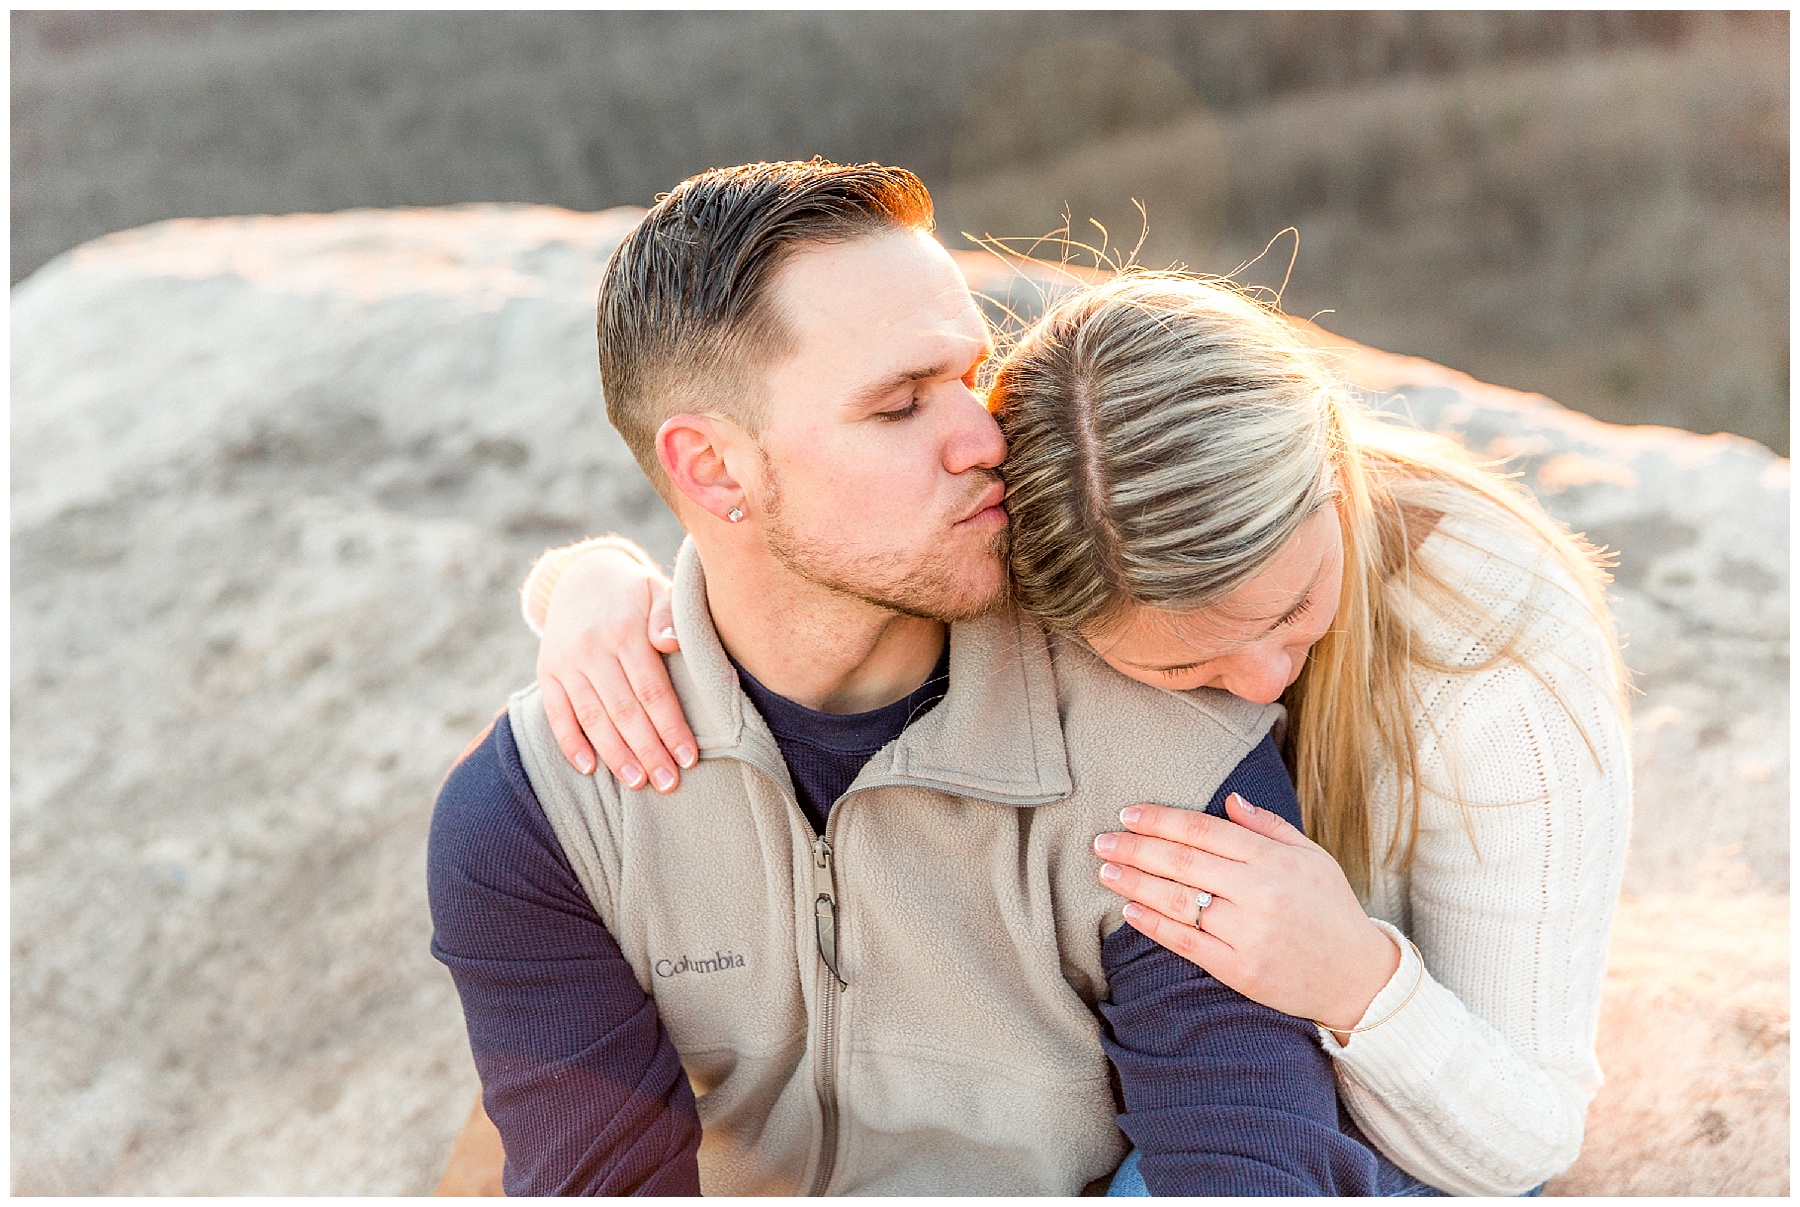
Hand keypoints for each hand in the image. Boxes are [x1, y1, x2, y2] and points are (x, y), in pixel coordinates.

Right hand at [537, 548, 695, 791]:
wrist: (581, 575)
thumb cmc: (634, 593)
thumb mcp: (656, 589)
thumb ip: (667, 615)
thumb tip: (671, 643)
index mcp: (625, 631)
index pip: (652, 690)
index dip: (670, 727)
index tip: (689, 757)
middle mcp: (592, 649)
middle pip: (624, 711)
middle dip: (648, 751)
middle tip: (669, 783)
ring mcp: (565, 662)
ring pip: (593, 718)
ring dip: (615, 755)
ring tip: (638, 784)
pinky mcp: (546, 672)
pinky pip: (557, 714)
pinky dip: (571, 743)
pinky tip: (590, 769)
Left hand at [1092, 794, 1400, 1039]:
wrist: (1357, 976)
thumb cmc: (1330, 908)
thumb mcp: (1311, 857)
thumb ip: (1268, 826)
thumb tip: (1229, 799)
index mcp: (1275, 859)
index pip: (1203, 830)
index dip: (1160, 819)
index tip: (1127, 814)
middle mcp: (1260, 893)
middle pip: (1183, 862)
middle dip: (1136, 848)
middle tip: (1101, 841)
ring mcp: (1249, 933)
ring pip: (1178, 902)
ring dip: (1135, 884)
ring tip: (1106, 871)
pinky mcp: (1241, 970)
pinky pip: (1187, 944)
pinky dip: (1153, 927)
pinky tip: (1128, 912)